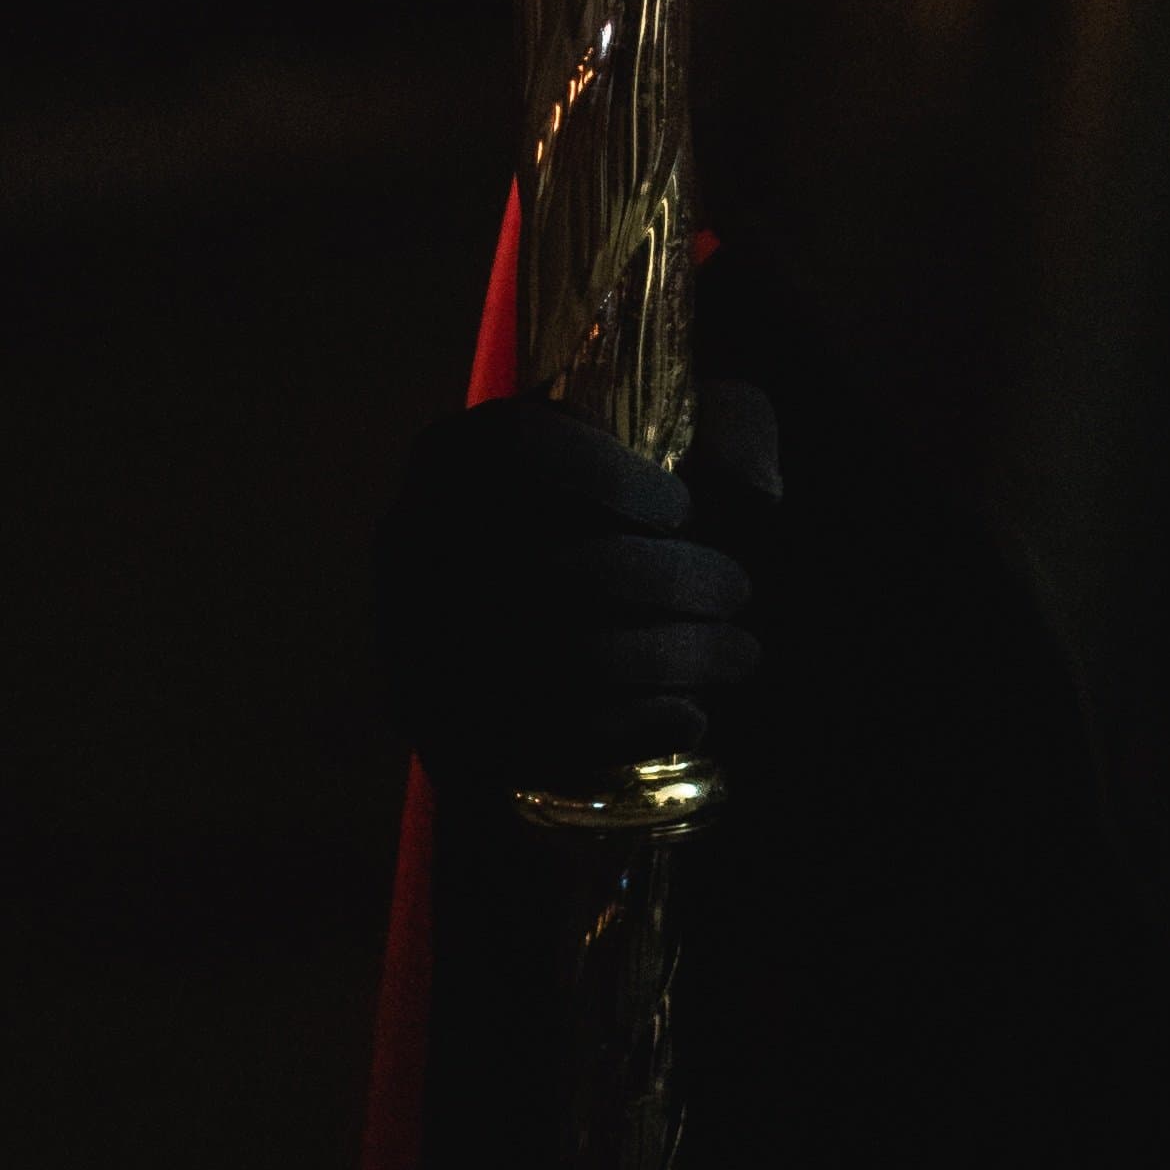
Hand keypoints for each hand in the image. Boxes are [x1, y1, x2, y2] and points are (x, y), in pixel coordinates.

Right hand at [379, 378, 778, 797]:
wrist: (542, 636)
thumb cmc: (620, 518)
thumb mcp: (673, 440)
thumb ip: (726, 429)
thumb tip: (754, 490)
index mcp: (453, 458)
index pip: (514, 451)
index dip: (607, 478)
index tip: (684, 508)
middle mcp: (414, 549)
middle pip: (554, 565)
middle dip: (673, 580)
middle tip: (739, 588)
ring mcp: (421, 651)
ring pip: (564, 660)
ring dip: (675, 658)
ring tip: (741, 652)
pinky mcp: (449, 738)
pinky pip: (550, 740)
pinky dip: (637, 726)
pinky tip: (693, 713)